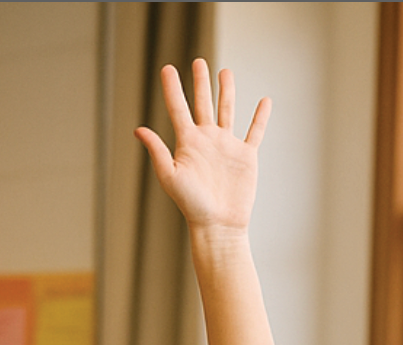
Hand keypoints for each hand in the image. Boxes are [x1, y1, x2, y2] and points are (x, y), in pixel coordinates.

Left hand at [136, 59, 269, 233]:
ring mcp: (226, 146)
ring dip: (226, 91)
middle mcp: (206, 141)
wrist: (218, 224)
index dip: (172, 89)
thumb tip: (138, 129)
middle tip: (198, 61)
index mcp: (188, 144)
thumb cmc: (191, 205)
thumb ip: (157, 151)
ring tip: (224, 72)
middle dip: (200, 83)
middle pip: (203, 104)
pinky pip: (254, 131)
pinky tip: (264, 101)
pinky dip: (260, 117)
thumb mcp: (170, 176)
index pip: (178, 109)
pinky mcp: (245, 155)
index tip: (167, 68)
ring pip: (227, 110)